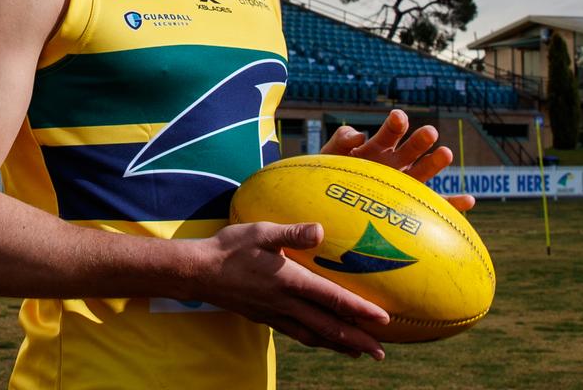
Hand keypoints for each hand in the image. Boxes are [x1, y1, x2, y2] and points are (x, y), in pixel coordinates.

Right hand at [198, 221, 387, 359]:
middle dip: (356, 340)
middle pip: (328, 326)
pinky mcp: (264, 317)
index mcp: (288, 281)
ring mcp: (274, 314)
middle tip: (380, 352)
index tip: (383, 320)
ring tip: (358, 352)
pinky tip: (320, 340)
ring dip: (338, 345)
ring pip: (313, 335)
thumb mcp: (260, 232)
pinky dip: (315, 340)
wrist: (198, 272)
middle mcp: (285, 303)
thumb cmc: (229, 248)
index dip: (358, 310)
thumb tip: (321, 230)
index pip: (331, 298)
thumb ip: (292, 232)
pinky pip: (296, 334)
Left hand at [321, 109, 474, 211]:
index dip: (395, 124)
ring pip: (424, 171)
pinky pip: (435, 205)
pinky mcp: (411, 204)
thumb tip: (359, 136)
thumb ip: (341, 140)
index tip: (398, 116)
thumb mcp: (331, 154)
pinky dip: (452, 204)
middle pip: (412, 148)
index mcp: (378, 147)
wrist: (330, 201)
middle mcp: (395, 162)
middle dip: (420, 140)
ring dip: (436, 162)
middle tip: (429, 132)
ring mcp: (405, 183)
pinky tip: (468, 200)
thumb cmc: (331, 172)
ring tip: (445, 153)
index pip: (389, 132)